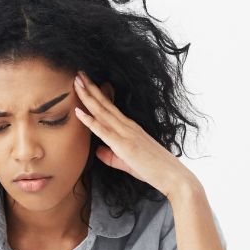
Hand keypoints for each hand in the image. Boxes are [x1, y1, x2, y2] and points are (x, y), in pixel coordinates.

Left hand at [73, 71, 194, 196]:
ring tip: (77, 82)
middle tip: (78, 74)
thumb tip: (97, 151)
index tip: (85, 83)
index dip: (96, 94)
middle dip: (90, 88)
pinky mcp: (124, 145)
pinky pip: (103, 131)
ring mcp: (126, 134)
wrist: (172, 176)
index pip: (109, 107)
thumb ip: (111, 156)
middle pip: (104, 104)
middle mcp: (128, 126)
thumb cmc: (154, 169)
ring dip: (88, 97)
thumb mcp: (128, 162)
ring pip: (102, 111)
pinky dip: (89, 121)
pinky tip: (78, 112)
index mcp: (130, 127)